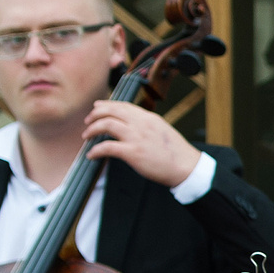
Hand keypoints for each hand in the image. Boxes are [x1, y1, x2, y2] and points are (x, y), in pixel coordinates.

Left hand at [83, 99, 203, 187]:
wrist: (186, 167)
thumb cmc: (176, 154)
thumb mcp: (162, 131)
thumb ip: (147, 126)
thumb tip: (131, 126)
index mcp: (149, 118)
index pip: (123, 106)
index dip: (107, 105)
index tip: (97, 108)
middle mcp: (141, 124)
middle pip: (111, 111)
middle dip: (95, 115)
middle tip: (88, 122)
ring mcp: (136, 137)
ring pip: (106, 125)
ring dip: (92, 130)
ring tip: (87, 136)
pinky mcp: (133, 153)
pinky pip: (107, 147)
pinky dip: (95, 150)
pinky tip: (92, 155)